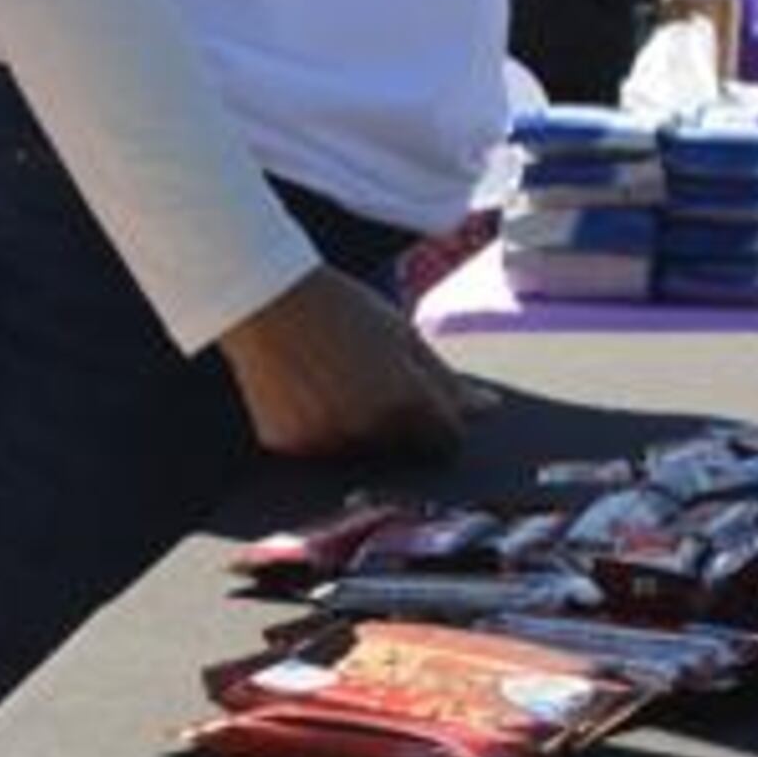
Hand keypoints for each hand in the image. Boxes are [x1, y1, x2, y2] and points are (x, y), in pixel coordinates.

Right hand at [216, 264, 485, 460]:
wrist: (268, 300)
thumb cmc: (343, 309)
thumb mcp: (403, 335)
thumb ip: (446, 380)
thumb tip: (488, 411)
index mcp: (405, 400)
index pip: (447, 440)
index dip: (443, 425)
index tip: (431, 410)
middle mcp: (368, 429)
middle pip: (406, 452)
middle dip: (402, 429)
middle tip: (375, 385)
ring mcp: (326, 443)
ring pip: (362, 456)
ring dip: (361, 435)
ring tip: (338, 385)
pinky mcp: (290, 448)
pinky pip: (320, 454)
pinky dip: (322, 434)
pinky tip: (310, 396)